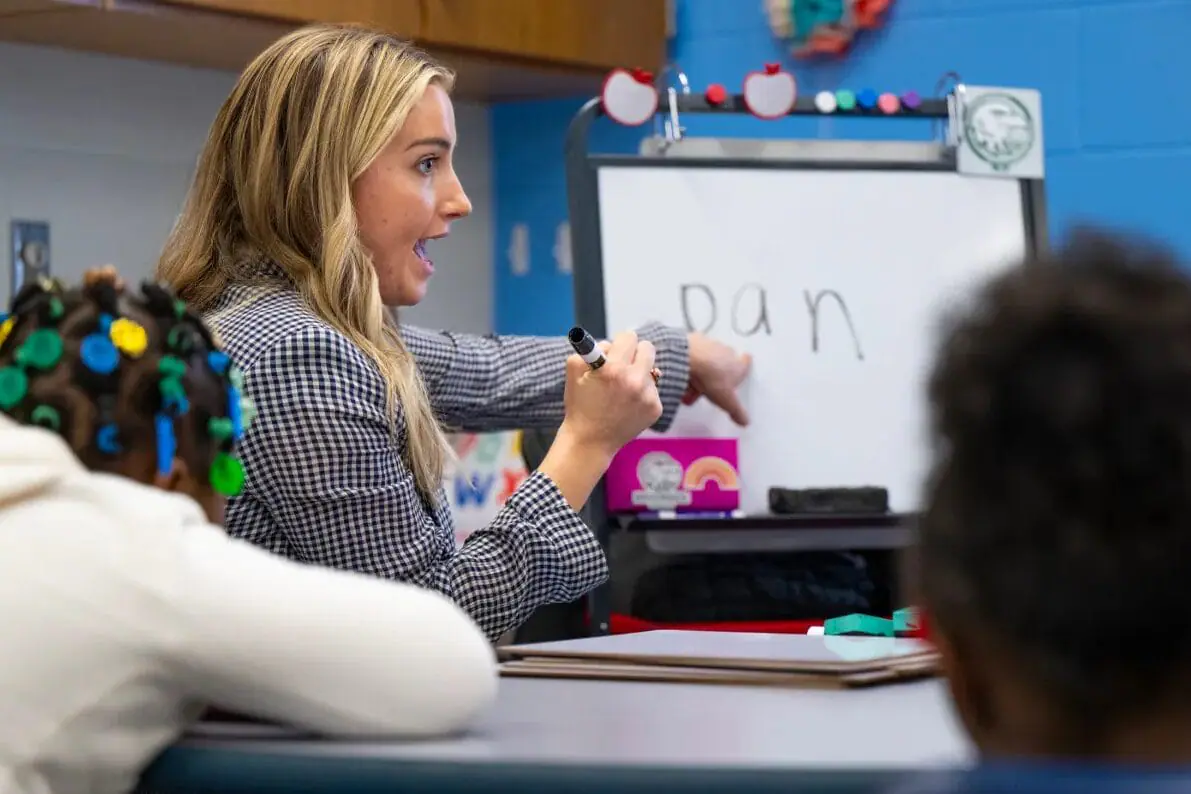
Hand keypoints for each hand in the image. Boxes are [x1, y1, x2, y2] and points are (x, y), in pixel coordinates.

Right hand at [560, 330, 663, 457]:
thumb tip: (610, 344)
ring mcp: (648, 396)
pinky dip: (642, 394)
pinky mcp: (656, 408)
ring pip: (651, 370)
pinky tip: (628, 405)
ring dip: (638, 375)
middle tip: (625, 363)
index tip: (617, 350)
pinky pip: (653, 389)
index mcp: (613, 369)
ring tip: (622, 391)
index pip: (629, 337)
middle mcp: (635, 380)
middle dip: (635, 353)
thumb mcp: (574, 371)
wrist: (590, 442)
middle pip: (648, 348)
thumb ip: (590, 348)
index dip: (620, 342)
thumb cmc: (580, 405)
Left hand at [684, 332, 751, 425]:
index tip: (741, 367)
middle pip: (725, 363)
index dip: (744, 366)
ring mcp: (710, 346)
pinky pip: (694, 354)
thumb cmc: (711, 376)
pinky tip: (682, 375)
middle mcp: (726, 353)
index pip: (746, 363)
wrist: (690, 359)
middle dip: (717, 376)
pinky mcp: (694, 342)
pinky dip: (690, 364)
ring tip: (691, 387)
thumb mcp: (726, 400)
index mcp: (738, 365)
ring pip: (708, 360)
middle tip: (708, 389)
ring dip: (702, 372)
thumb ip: (736, 411)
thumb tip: (745, 420)